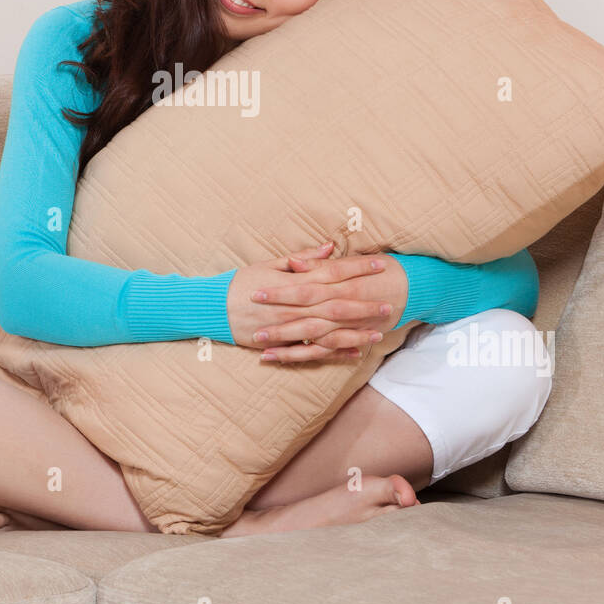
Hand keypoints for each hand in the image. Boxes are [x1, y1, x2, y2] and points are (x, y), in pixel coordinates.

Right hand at [226, 240, 398, 358]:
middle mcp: (297, 305)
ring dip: (355, 333)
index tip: (379, 265)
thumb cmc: (243, 283)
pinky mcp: (284, 344)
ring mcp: (291, 327)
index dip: (357, 269)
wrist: (215, 308)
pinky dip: (335, 353)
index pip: (333, 273)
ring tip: (378, 333)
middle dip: (364, 304)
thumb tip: (329, 249)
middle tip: (389, 303)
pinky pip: (314, 352)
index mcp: (296, 282)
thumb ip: (303, 259)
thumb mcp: (271, 264)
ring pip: (330, 332)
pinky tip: (354, 354)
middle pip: (337, 304)